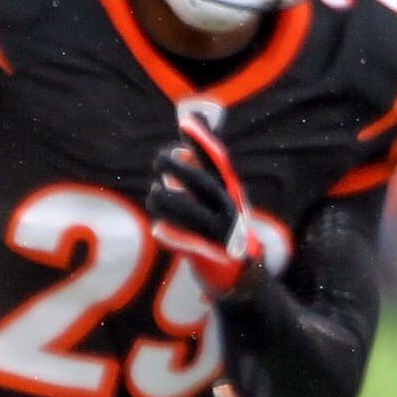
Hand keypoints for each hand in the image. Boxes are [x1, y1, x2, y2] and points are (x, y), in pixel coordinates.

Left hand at [146, 118, 252, 300]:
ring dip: (170, 202)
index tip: (184, 124)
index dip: (202, 143)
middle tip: (160, 158)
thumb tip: (188, 132)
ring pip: (194, 214)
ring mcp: (220, 233)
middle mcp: (227, 208)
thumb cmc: (221, 224)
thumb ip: (202, 165)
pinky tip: (157, 229)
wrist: (242, 271)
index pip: (217, 162)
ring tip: (155, 193)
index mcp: (229, 191)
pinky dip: (174, 237)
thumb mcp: (217, 193)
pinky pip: (190, 245)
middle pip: (205, 185)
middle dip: (182, 170)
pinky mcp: (210, 256)